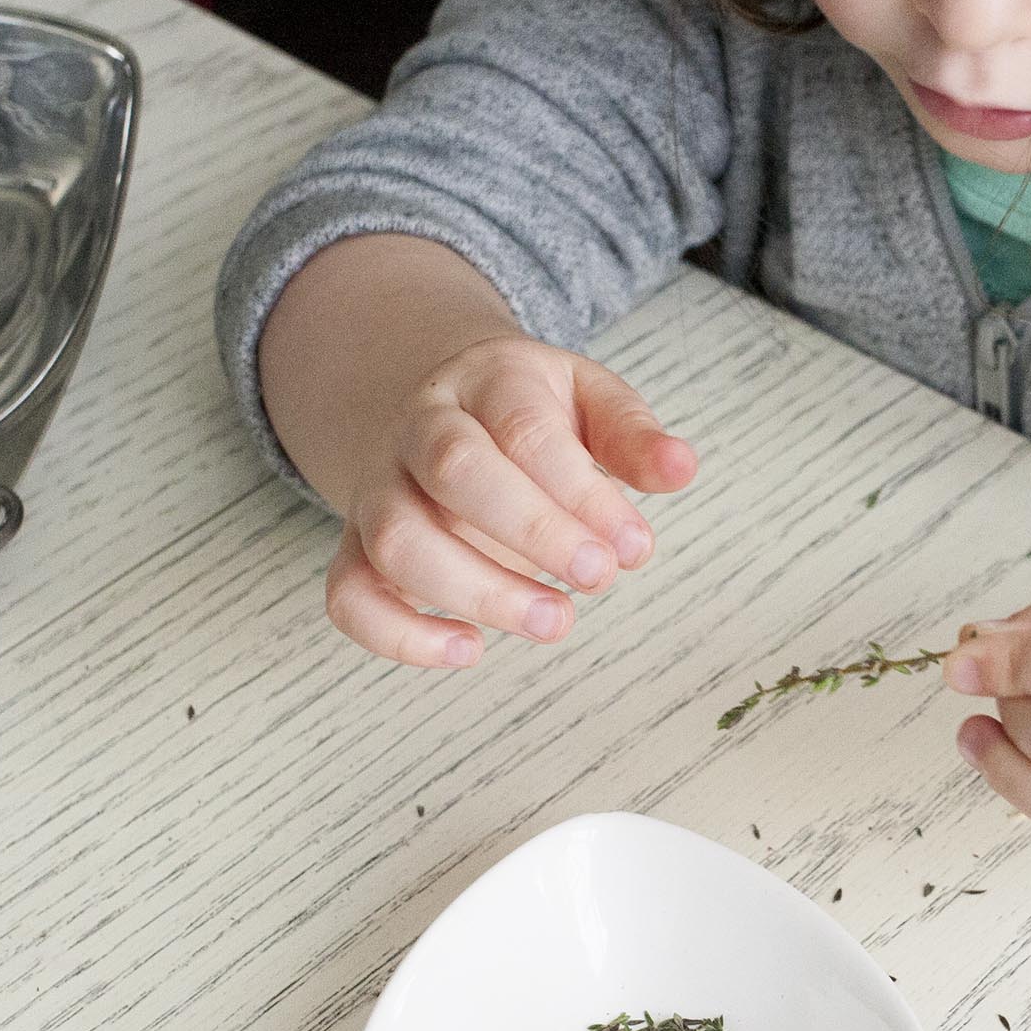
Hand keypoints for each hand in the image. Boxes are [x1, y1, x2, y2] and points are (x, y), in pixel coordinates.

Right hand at [325, 334, 696, 665]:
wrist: (433, 403)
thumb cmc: (524, 414)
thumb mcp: (587, 400)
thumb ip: (632, 435)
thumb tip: (682, 468)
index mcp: (486, 381)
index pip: (526, 430)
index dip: (581, 494)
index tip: (633, 546)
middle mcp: (419, 430)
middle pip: (454, 471)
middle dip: (534, 534)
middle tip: (598, 579)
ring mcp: (379, 489)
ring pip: (397, 539)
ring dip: (478, 592)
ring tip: (554, 622)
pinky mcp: (356, 548)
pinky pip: (349, 595)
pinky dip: (398, 636)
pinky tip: (468, 650)